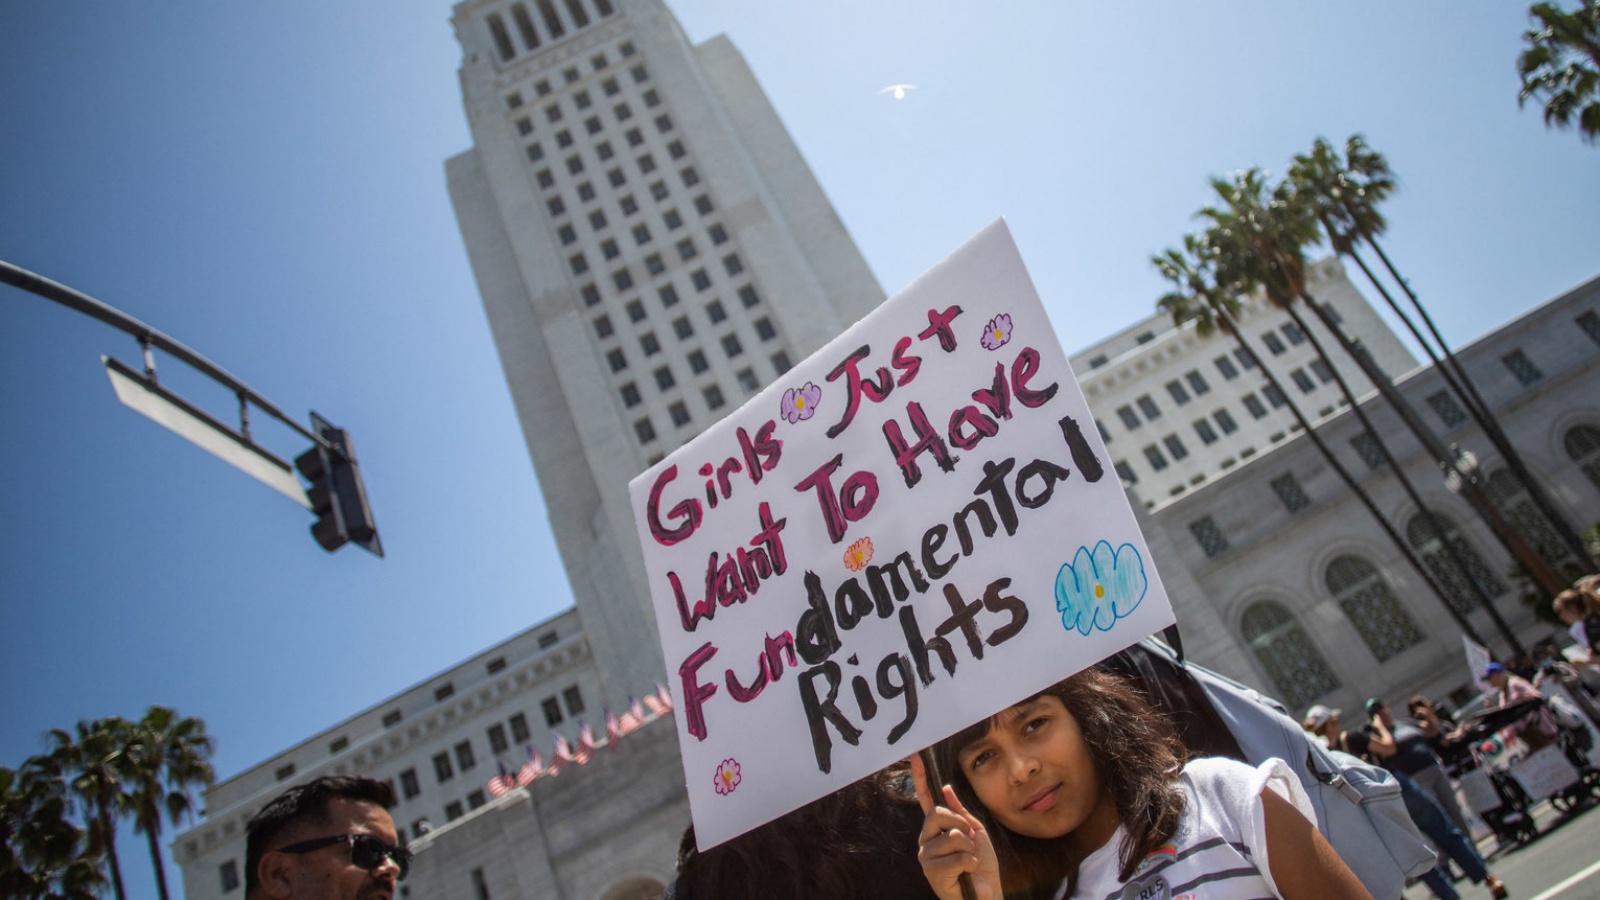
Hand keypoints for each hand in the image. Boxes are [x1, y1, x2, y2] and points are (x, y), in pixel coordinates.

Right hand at [910, 754, 1001, 899]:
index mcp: (935, 829)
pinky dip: (970, 864)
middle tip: (969, 842)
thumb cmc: (981, 865)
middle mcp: (925, 840)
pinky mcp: (931, 872)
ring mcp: (926, 856)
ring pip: (952, 837)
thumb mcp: (975, 832)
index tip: (916, 756)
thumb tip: (946, 787)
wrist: (987, 893)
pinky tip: (967, 873)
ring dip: (969, 850)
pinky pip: (958, 857)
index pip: (926, 800)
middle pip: (938, 814)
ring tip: (969, 863)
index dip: (920, 778)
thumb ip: (960, 812)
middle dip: (960, 825)